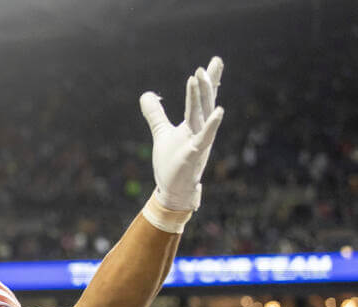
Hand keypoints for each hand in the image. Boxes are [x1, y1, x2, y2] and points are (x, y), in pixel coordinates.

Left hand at [140, 57, 224, 211]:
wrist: (174, 189)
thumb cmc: (172, 161)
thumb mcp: (162, 133)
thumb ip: (156, 114)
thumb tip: (146, 94)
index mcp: (193, 124)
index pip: (202, 99)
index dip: (209, 81)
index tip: (216, 60)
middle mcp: (199, 130)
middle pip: (203, 103)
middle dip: (204, 85)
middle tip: (203, 66)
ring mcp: (198, 142)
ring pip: (201, 115)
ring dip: (200, 96)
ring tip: (197, 77)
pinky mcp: (193, 155)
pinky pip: (204, 138)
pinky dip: (211, 125)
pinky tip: (217, 112)